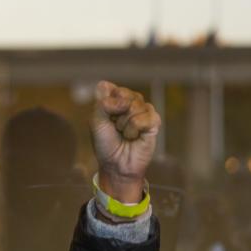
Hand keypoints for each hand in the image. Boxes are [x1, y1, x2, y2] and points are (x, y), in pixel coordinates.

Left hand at [90, 81, 159, 202]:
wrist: (116, 163)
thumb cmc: (105, 143)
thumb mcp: (96, 121)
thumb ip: (104, 104)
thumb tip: (125, 101)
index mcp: (113, 98)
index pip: (107, 87)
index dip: (103, 103)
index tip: (103, 118)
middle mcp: (129, 100)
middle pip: (122, 93)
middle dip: (115, 114)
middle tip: (115, 127)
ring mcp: (143, 109)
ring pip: (134, 106)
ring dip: (124, 124)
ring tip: (125, 133)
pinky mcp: (154, 120)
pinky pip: (144, 118)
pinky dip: (135, 130)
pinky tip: (135, 136)